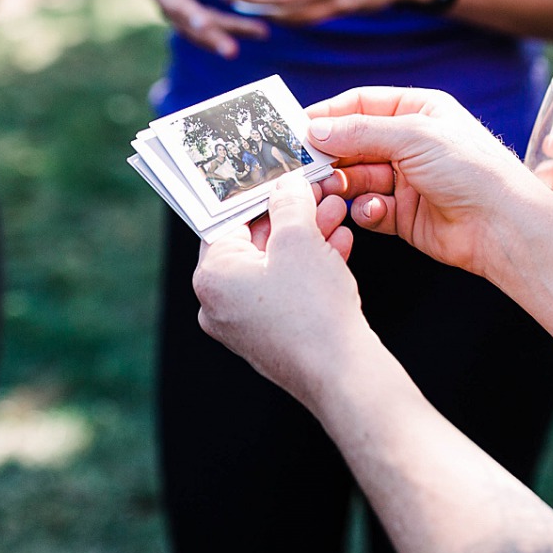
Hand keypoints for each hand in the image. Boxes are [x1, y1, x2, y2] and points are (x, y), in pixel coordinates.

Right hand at [131, 0, 267, 57]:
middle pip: (176, 5)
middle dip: (197, 20)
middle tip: (210, 28)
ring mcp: (168, 5)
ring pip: (189, 27)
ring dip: (215, 37)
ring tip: (238, 47)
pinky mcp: (179, 17)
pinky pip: (200, 32)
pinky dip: (224, 36)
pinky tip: (258, 33)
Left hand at [194, 176, 380, 411]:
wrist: (341, 374)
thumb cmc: (312, 310)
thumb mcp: (300, 239)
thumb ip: (289, 204)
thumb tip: (285, 187)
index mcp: (211, 276)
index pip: (227, 221)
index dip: (258, 194)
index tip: (279, 178)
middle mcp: (219, 303)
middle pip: (254, 244)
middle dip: (291, 215)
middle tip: (316, 193)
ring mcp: (244, 324)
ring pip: (276, 267)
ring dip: (307, 238)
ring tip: (335, 214)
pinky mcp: (271, 337)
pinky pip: (287, 291)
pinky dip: (309, 268)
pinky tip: (338, 246)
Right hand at [303, 86, 550, 278]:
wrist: (502, 226)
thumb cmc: (471, 170)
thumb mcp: (413, 137)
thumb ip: (360, 132)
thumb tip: (315, 128)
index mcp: (418, 111)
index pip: (360, 105)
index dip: (328, 115)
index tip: (295, 128)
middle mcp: (410, 143)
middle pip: (352, 143)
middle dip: (328, 155)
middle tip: (300, 166)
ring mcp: (406, 180)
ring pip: (355, 178)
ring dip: (340, 185)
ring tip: (329, 192)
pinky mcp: (403, 215)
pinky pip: (368, 208)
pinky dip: (365, 210)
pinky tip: (376, 211)